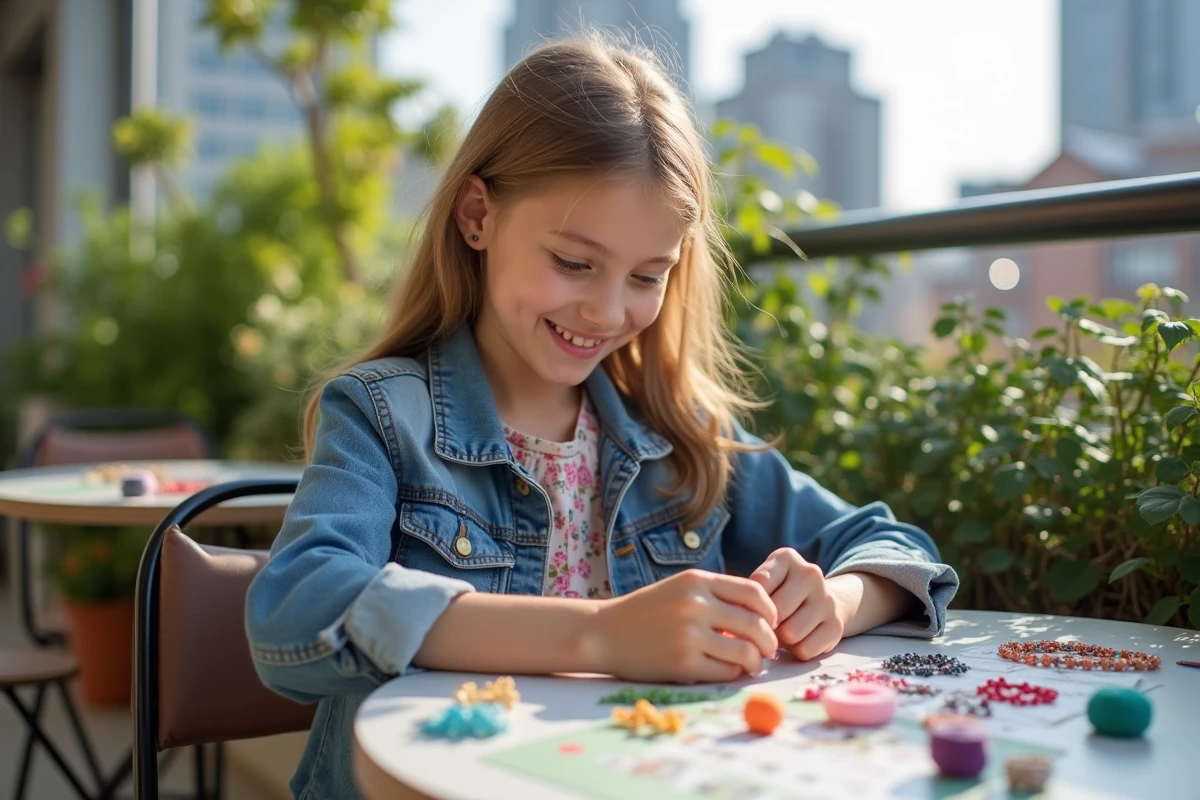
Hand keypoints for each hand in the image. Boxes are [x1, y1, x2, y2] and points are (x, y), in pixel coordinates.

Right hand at [590, 570, 777, 683]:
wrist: (603, 633)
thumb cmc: (647, 611)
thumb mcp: (680, 587)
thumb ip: (717, 595)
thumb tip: (761, 617)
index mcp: (697, 581)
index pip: (754, 592)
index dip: (770, 610)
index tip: (770, 622)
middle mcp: (695, 604)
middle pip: (756, 624)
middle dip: (768, 641)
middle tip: (768, 650)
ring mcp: (689, 635)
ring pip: (746, 652)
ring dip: (755, 662)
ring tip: (751, 664)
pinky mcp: (683, 664)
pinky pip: (725, 672)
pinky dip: (733, 674)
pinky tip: (727, 671)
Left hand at [750, 548, 845, 660]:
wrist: (819, 602)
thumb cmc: (779, 594)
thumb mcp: (763, 584)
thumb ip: (749, 596)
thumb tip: (739, 624)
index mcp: (786, 558)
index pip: (758, 586)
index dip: (751, 606)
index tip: (752, 609)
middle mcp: (810, 573)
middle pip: (776, 611)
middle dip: (767, 624)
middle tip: (769, 624)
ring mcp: (827, 599)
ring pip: (790, 633)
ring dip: (782, 640)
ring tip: (783, 630)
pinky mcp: (836, 625)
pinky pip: (805, 650)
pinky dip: (797, 651)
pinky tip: (800, 639)